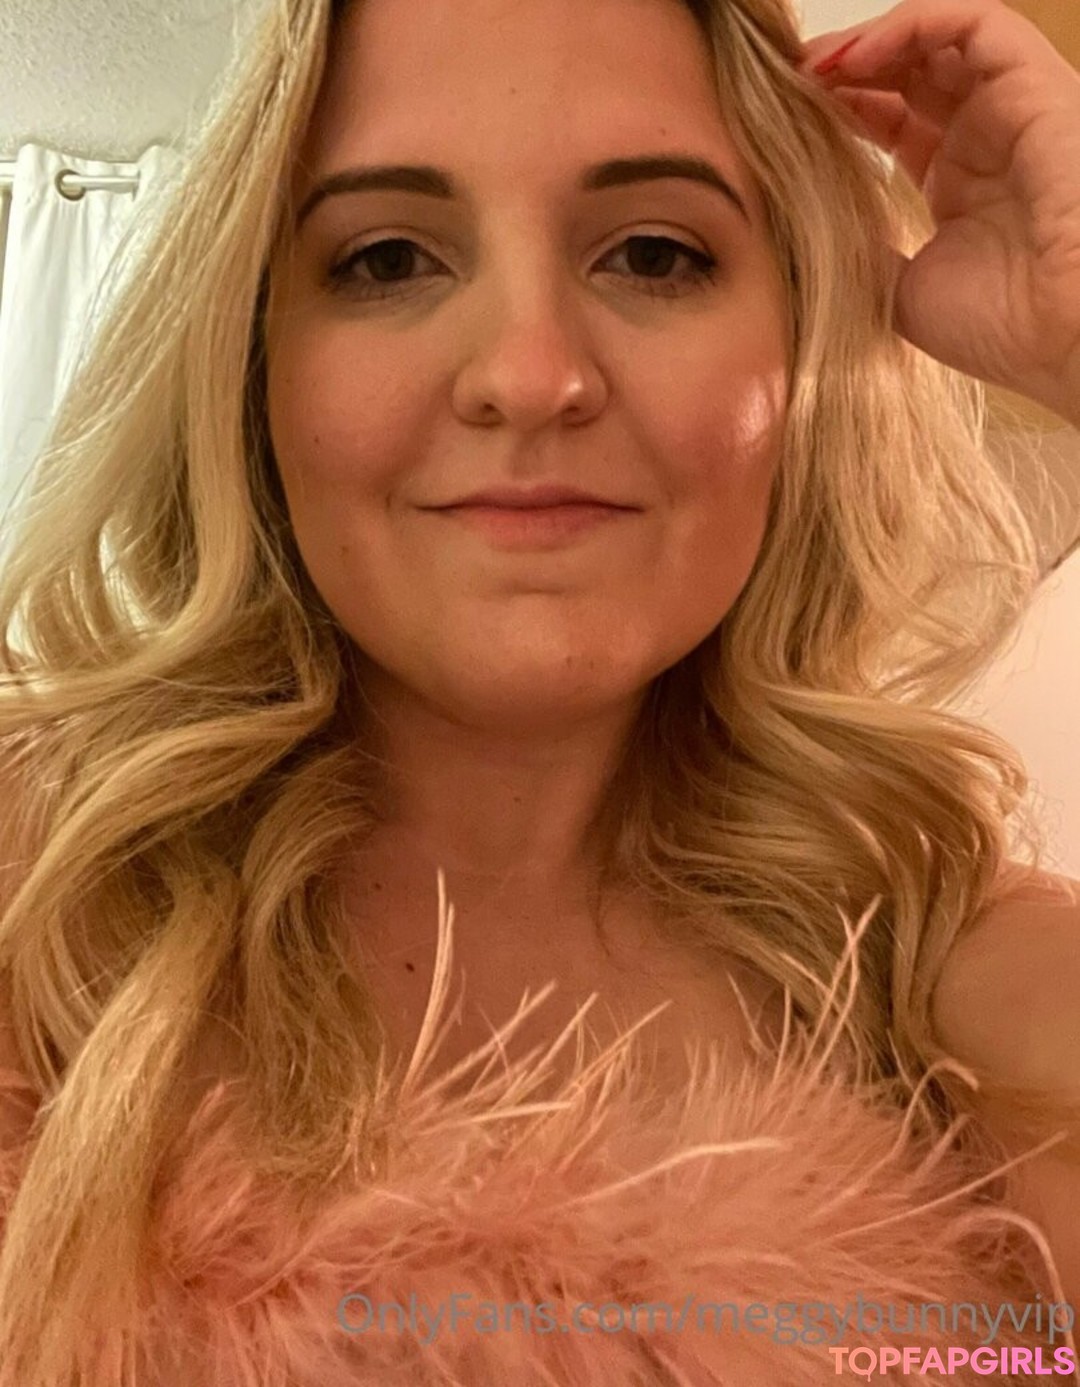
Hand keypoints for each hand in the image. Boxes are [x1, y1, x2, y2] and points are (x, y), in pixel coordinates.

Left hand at [799, 0, 1079, 426]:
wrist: (1063, 340)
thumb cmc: (998, 329)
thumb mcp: (898, 292)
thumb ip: (859, 253)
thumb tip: (801, 229)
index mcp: (958, 186)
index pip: (892, 119)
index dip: (839, 108)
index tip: (784, 118)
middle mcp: (987, 140)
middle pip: (911, 72)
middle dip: (846, 68)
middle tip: (790, 82)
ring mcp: (1015, 110)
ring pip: (941, 38)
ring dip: (872, 41)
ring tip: (816, 65)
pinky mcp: (1039, 86)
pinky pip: (978, 23)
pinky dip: (912, 25)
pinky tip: (856, 58)